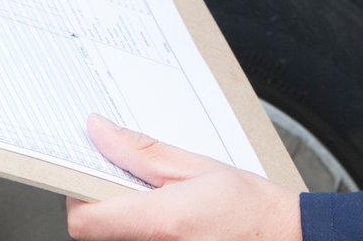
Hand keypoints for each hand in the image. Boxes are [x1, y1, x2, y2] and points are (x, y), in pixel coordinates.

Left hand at [66, 115, 300, 240]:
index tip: (90, 172)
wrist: (284, 239)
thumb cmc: (249, 207)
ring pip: (115, 238)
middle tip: (133, 182)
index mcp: (160, 223)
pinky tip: (168, 218)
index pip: (85, 219)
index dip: (77, 193)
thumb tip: (99, 132)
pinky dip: (140, 229)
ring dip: (124, 215)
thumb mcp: (195, 165)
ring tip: (159, 200)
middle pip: (96, 230)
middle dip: (105, 199)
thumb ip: (140, 151)